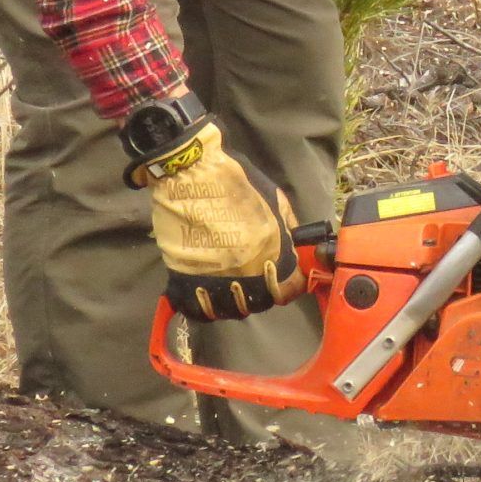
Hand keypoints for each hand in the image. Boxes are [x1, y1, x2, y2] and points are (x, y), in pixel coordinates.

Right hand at [146, 122, 302, 320]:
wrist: (188, 171)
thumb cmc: (234, 179)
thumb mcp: (274, 196)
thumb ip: (288, 224)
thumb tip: (296, 246)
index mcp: (271, 250)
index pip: (288, 290)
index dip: (288, 287)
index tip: (283, 282)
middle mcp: (245, 270)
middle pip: (259, 304)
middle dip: (261, 295)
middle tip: (254, 280)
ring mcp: (214, 276)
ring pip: (228, 310)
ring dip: (231, 302)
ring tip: (228, 287)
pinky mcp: (184, 277)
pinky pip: (196, 307)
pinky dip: (201, 306)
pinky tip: (205, 294)